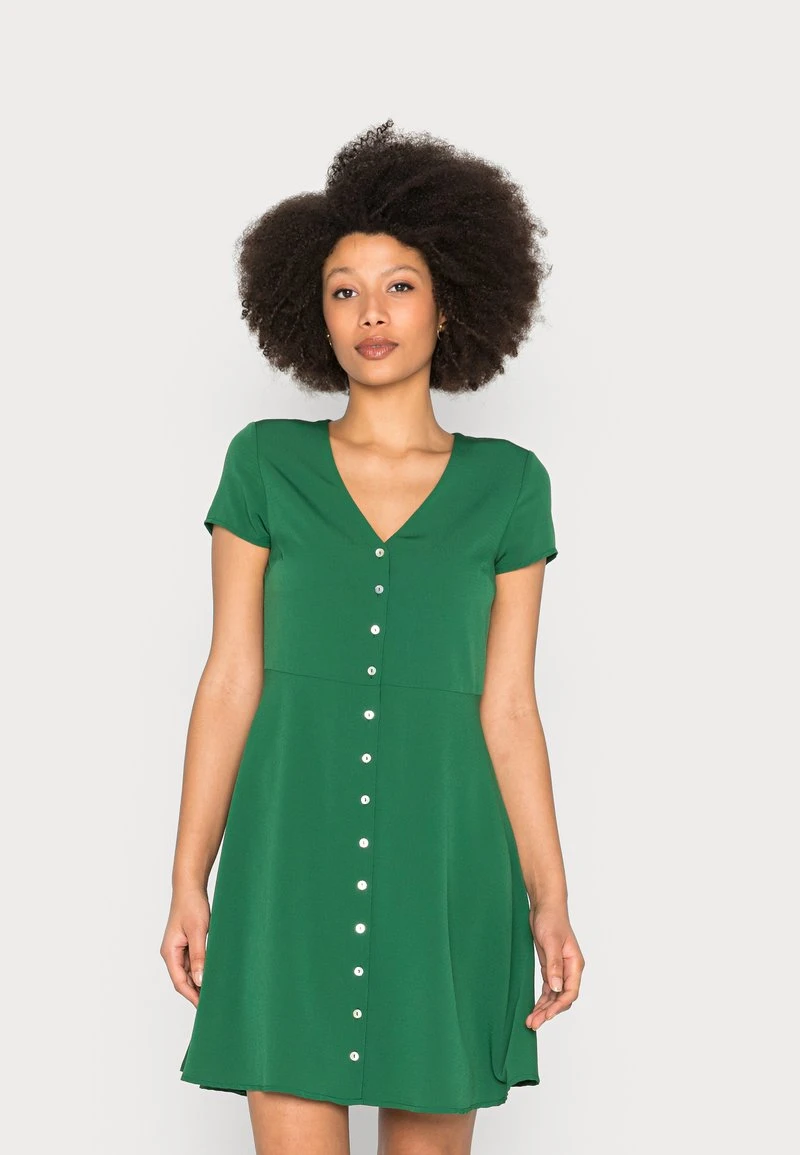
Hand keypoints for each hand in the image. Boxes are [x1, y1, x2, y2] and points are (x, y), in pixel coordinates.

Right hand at [160, 887, 210, 1007]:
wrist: (190, 887)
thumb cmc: (191, 905)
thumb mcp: (198, 931)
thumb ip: (199, 956)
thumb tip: (200, 980)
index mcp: (170, 952)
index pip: (180, 982)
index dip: (192, 996)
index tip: (205, 1006)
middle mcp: (172, 953)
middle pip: (184, 979)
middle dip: (197, 991)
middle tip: (215, 1002)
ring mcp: (179, 949)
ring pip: (190, 971)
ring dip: (201, 980)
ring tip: (217, 990)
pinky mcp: (187, 944)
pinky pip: (194, 962)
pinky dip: (203, 969)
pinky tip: (215, 973)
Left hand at [526, 901, 584, 1028]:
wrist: (544, 906)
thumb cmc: (551, 920)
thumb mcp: (551, 942)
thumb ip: (554, 965)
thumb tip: (557, 987)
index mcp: (575, 964)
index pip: (570, 991)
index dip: (559, 1006)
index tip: (547, 1015)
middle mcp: (569, 969)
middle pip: (562, 997)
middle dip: (549, 1012)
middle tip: (533, 1023)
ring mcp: (560, 969)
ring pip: (554, 996)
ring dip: (544, 1008)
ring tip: (531, 1021)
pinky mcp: (550, 967)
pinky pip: (548, 989)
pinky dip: (542, 999)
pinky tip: (534, 1009)